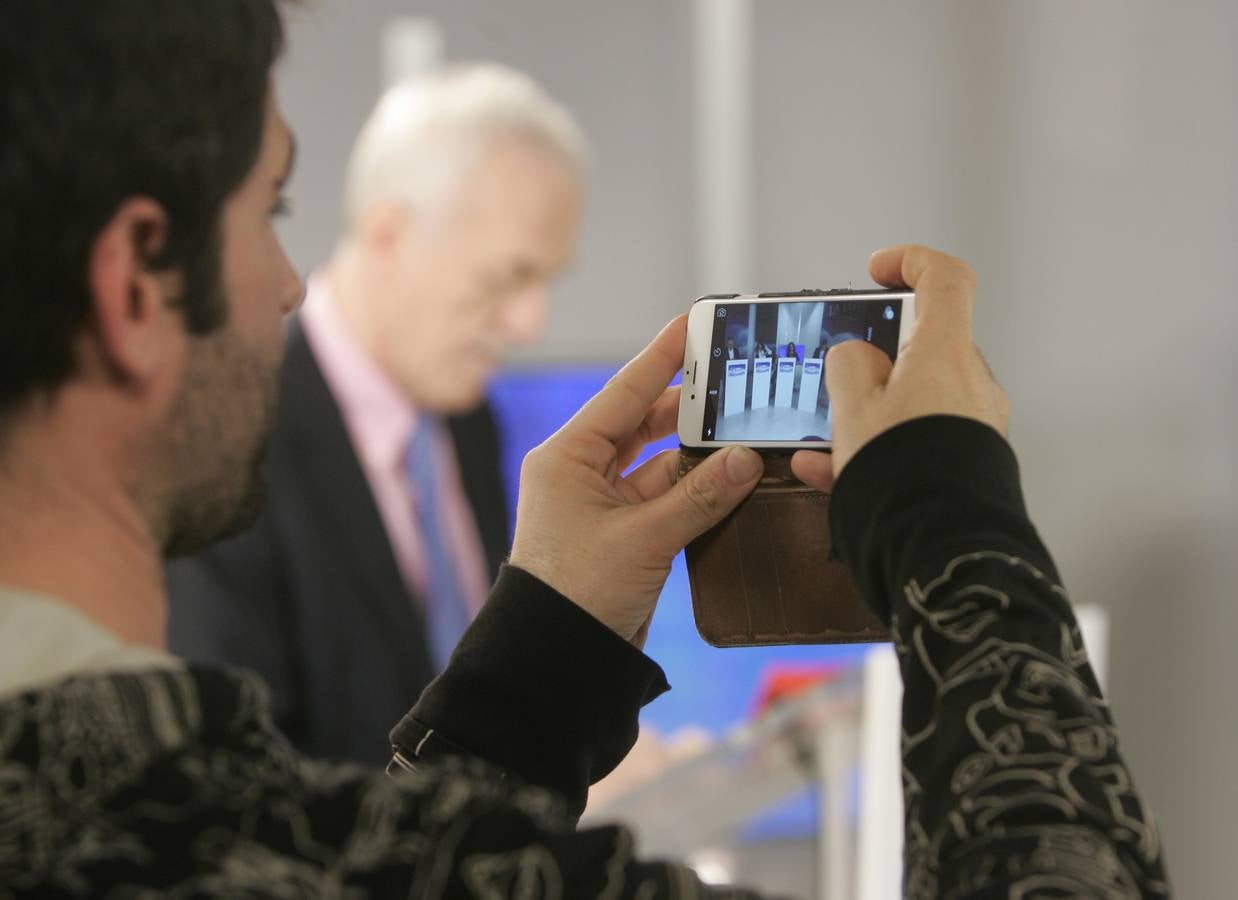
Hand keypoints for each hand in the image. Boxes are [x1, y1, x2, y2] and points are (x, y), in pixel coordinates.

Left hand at [509, 316, 764, 645]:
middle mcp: (581, 472)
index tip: (693, 323)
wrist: (555, 662)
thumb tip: (747, 458)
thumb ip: (700, 496)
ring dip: (699, 455)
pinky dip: (697, 491)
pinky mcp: (621, 535)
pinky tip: (733, 478)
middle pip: (643, 422)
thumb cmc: (578, 593)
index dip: (662, 356)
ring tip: (746, 430)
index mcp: (568, 456)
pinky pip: (665, 498)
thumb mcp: (644, 538)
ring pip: (659, 463)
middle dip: (690, 406)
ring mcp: (601, 504)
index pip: (623, 391)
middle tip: (736, 380)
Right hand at [792, 245, 1008, 488]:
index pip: (944, 279)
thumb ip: (848, 366)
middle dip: (877, 359)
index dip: (910, 262)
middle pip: (923, 347)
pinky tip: (831, 467)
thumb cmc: (905, 472)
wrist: (940, 543)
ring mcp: (973, 423)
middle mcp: (970, 383)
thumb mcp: (853, 408)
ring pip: (915, 399)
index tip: (879, 270)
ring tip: (825, 435)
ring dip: (871, 409)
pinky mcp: (968, 460)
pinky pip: (918, 438)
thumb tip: (856, 356)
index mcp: (945, 354)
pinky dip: (880, 444)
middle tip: (840, 377)